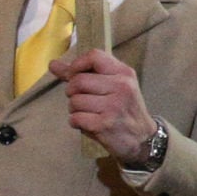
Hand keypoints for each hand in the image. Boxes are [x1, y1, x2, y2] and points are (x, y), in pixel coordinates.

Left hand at [49, 48, 159, 164]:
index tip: (74, 76)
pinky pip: (75, 118)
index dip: (77, 65)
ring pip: (74, 101)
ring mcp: (113, 106)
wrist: (143, 139)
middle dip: (72, 92)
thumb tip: (53, 64)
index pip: (94, 56)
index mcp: (124, 73)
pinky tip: (87, 124)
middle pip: (79, 80)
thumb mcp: (114, 86)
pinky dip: (76, 122)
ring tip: (87, 113)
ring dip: (74, 109)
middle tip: (80, 99)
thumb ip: (84, 74)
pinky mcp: (104, 124)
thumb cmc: (124, 109)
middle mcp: (121, 87)